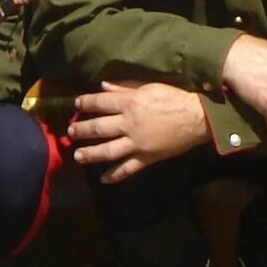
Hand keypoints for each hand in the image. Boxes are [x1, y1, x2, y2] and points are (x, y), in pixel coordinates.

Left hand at [68, 80, 209, 183]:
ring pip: (108, 150)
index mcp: (129, 103)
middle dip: (82, 130)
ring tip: (77, 155)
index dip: (86, 103)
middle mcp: (129, 124)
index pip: (100, 103)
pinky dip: (115, 175)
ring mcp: (137, 143)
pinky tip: (104, 179)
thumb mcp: (149, 86)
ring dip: (91, 154)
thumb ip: (125, 87)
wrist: (197, 118)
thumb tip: (103, 86)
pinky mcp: (147, 158)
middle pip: (99, 127)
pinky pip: (128, 168)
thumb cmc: (174, 98)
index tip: (75, 105)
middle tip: (69, 132)